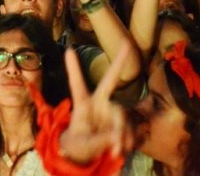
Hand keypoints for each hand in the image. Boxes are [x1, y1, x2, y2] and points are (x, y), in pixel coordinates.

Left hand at [58, 43, 133, 163]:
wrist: (87, 155)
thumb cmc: (79, 146)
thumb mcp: (83, 146)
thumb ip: (98, 141)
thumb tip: (116, 137)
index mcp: (82, 104)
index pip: (77, 84)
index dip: (73, 68)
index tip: (68, 50)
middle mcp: (99, 102)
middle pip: (109, 81)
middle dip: (119, 61)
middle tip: (127, 44)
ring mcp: (112, 109)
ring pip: (122, 113)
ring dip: (122, 132)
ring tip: (116, 151)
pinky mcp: (124, 121)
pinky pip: (131, 126)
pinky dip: (129, 139)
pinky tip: (123, 150)